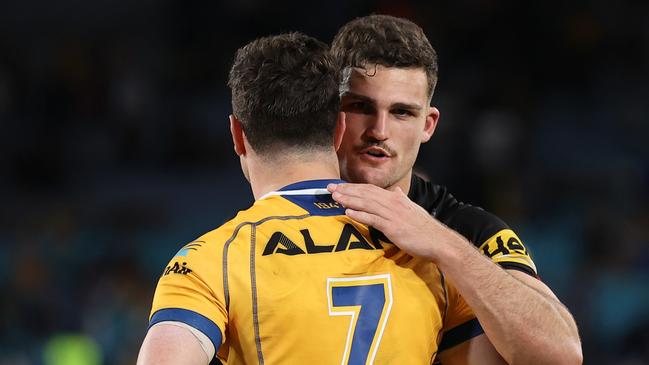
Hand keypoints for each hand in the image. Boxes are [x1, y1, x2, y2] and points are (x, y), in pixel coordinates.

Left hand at [327, 183, 452, 261]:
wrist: (439, 242)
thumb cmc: (425, 228)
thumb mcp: (413, 209)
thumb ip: (403, 200)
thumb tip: (398, 192)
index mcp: (396, 199)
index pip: (370, 189)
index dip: (354, 187)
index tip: (339, 186)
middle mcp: (393, 203)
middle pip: (365, 193)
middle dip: (346, 190)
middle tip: (330, 188)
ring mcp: (392, 215)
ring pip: (366, 204)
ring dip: (349, 199)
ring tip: (335, 197)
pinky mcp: (393, 227)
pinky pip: (373, 219)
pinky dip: (360, 214)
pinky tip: (348, 212)